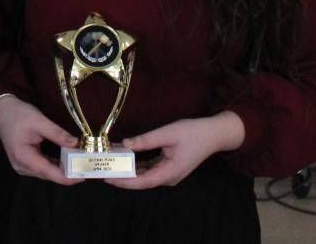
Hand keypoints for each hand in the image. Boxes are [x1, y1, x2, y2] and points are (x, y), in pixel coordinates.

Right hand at [0, 96, 81, 185]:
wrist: (1, 112)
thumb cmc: (18, 114)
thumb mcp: (39, 120)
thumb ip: (57, 134)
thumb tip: (76, 144)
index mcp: (24, 157)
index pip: (50, 173)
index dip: (69, 177)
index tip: (85, 174)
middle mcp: (22, 167)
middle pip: (50, 175)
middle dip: (69, 172)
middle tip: (87, 166)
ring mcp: (23, 167)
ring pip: (48, 173)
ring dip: (63, 169)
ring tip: (80, 163)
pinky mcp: (25, 164)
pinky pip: (43, 168)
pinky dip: (56, 165)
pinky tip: (67, 160)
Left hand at [106, 111, 244, 189]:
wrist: (213, 134)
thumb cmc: (193, 133)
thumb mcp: (168, 133)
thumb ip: (146, 140)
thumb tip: (125, 144)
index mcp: (171, 172)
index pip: (143, 182)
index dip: (125, 182)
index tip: (109, 178)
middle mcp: (169, 177)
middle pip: (142, 181)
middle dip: (122, 176)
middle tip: (102, 170)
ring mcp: (169, 174)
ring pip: (145, 176)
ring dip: (128, 171)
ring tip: (109, 164)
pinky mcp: (168, 167)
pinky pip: (149, 169)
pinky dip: (136, 165)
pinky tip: (124, 158)